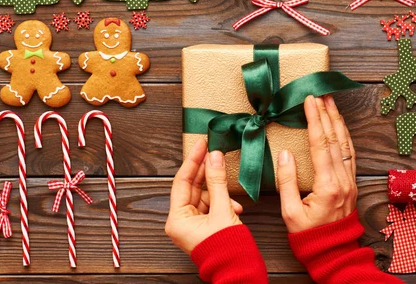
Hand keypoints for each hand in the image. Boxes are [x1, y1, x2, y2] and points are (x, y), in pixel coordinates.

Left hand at [166, 138, 243, 253]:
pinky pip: (210, 206)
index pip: (182, 181)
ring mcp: (191, 225)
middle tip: (214, 152)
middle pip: (192, 187)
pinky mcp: (203, 227)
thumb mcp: (223, 209)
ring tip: (231, 188)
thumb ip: (218, 181)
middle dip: (206, 172)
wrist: (239, 271)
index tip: (201, 144)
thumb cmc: (227, 249)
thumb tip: (214, 157)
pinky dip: (222, 202)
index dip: (193, 160)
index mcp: (176, 219)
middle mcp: (180, 222)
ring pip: (204, 196)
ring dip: (219, 190)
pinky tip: (235, 205)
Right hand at [277, 95, 357, 232]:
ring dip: (338, 122)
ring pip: (346, 144)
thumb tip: (284, 154)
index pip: (320, 144)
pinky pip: (350, 154)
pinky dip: (345, 136)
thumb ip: (287, 182)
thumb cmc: (309, 237)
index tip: (310, 101)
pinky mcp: (352, 184)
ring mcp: (350, 181)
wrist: (334, 253)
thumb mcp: (291, 213)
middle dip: (327, 114)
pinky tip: (340, 126)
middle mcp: (343, 179)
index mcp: (327, 185)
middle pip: (335, 139)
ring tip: (331, 103)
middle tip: (321, 94)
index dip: (315, 120)